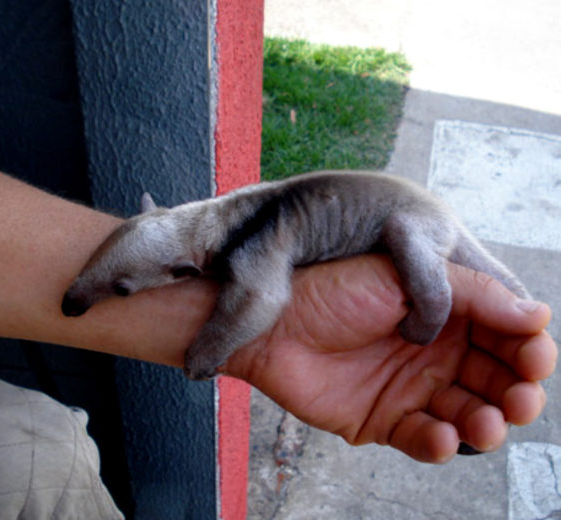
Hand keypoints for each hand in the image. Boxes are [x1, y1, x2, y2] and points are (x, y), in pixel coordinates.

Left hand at [227, 254, 555, 462]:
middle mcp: (437, 353)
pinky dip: (439, 443)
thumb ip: (472, 295)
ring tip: (484, 422)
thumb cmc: (334, 290)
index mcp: (448, 314)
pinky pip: (425, 439)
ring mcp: (412, 388)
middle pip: (497, 381)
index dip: (528, 349)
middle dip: (516, 393)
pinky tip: (442, 436)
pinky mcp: (385, 419)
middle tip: (519, 398)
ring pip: (469, 415)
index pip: (507, 336)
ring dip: (485, 423)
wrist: (272, 323)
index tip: (535, 357)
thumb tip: (538, 314)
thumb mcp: (406, 277)